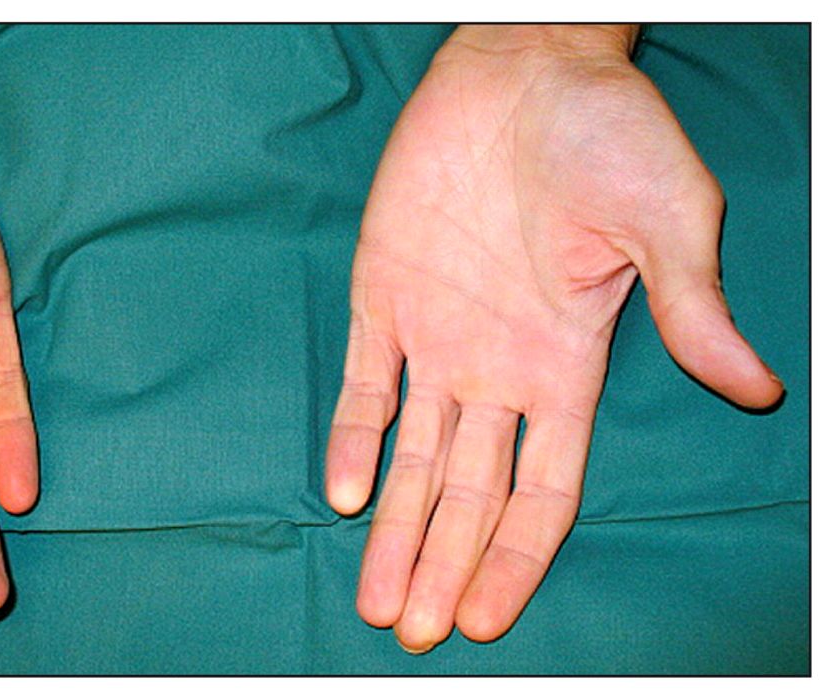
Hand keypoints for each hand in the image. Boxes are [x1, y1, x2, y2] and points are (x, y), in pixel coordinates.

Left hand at [325, 25, 782, 652]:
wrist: (527, 68)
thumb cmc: (610, 139)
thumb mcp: (669, 223)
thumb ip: (696, 308)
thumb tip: (759, 390)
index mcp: (567, 367)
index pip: (541, 489)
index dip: (512, 556)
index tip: (484, 619)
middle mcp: (498, 368)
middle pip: (468, 492)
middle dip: (442, 564)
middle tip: (413, 634)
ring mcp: (438, 335)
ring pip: (410, 454)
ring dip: (392, 526)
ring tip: (374, 598)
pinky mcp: (383, 293)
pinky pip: (365, 378)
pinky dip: (351, 433)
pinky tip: (342, 494)